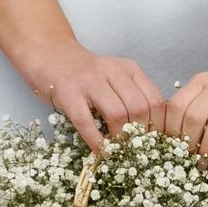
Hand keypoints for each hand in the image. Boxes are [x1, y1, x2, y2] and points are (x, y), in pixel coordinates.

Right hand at [29, 50, 164, 151]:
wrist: (50, 54)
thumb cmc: (86, 72)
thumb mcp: (115, 76)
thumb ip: (132, 95)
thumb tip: (149, 132)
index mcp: (129, 69)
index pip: (155, 99)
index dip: (157, 125)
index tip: (154, 141)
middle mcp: (112, 72)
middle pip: (139, 108)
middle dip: (140, 134)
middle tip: (136, 150)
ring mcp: (90, 82)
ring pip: (117, 114)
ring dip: (120, 139)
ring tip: (119, 151)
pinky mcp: (69, 94)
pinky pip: (87, 123)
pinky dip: (96, 141)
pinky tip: (101, 152)